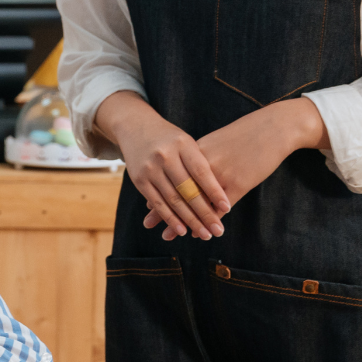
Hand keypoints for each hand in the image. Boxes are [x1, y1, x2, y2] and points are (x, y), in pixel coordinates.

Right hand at [96, 90, 229, 240]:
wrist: (135, 126)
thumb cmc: (169, 137)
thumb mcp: (186, 142)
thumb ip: (200, 163)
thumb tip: (220, 193)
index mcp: (182, 144)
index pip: (201, 171)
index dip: (214, 191)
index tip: (227, 207)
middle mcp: (165, 156)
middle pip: (188, 190)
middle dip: (204, 213)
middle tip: (218, 230)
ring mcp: (150, 168)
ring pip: (173, 200)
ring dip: (189, 220)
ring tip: (204, 234)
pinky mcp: (139, 180)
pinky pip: (157, 202)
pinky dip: (170, 218)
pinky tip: (182, 230)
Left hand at [158, 98, 328, 240]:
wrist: (272, 128)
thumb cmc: (244, 135)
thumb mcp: (216, 143)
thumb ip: (200, 157)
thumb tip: (186, 172)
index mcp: (195, 152)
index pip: (171, 177)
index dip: (158, 192)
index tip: (146, 207)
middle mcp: (203, 163)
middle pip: (178, 191)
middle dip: (162, 210)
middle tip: (148, 225)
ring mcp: (220, 175)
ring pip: (196, 202)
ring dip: (183, 221)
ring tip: (169, 235)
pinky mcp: (238, 183)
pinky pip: (219, 207)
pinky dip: (209, 220)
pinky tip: (201, 231)